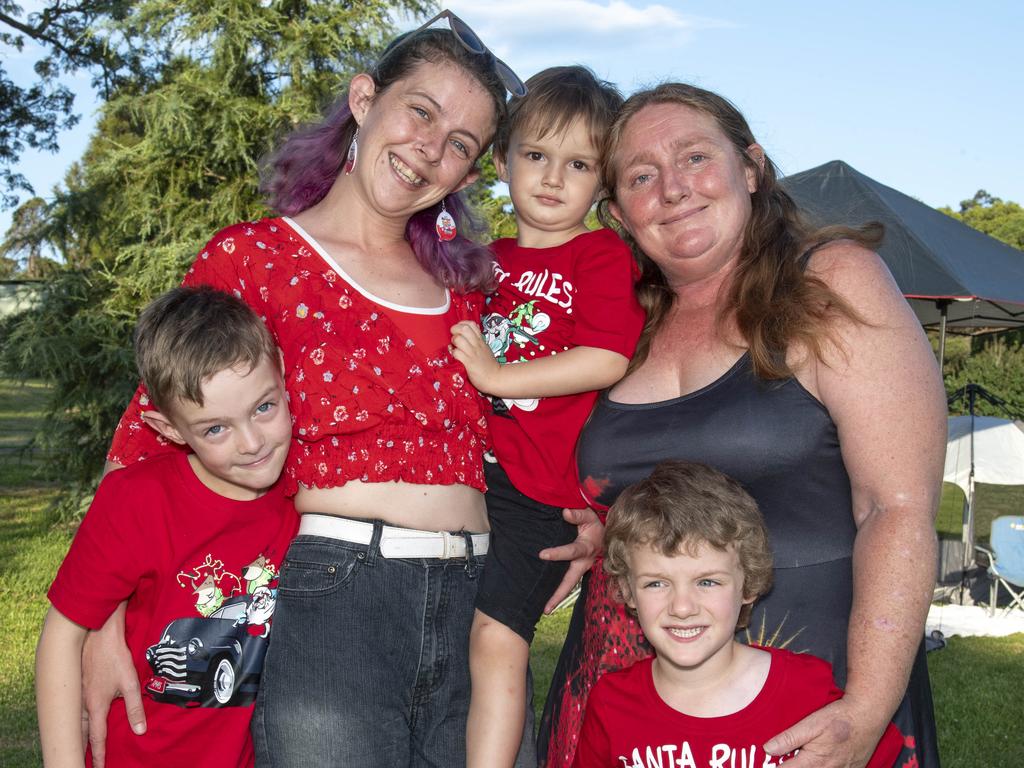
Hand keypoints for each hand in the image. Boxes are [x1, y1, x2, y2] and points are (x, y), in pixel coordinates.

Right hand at [82, 602, 145, 767]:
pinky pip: (74, 708)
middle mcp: (83, 703)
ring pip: (74, 722)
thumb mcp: (130, 683)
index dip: (99, 755)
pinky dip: (75, 720)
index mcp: (96, 706)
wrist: (98, 634)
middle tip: (83, 761)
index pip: (97, 737)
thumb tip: (140, 731)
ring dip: (77, 735)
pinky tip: (78, 719)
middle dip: (82, 749)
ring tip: (79, 747)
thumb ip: (134, 708)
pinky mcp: (78, 684)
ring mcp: (78, 693)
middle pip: (80, 733)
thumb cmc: (115, 658)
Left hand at [450, 320, 500, 393]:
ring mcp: (472, 353)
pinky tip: (455, 356)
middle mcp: (476, 344)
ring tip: (454, 347)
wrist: (495, 378)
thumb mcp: (485, 348)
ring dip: (453, 342)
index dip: (462, 324)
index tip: (459, 330)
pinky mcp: (468, 362)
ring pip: (458, 339)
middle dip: (455, 330)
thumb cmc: (489, 365)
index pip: (471, 324)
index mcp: (480, 340)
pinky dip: (453, 353)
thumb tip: (468, 334)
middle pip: (464, 328)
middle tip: (454, 337)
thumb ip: (477, 341)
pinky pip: (457, 353)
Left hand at [539, 507, 604, 612]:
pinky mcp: (578, 571)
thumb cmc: (595, 524)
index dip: (557, 554)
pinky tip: (548, 599)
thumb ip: (578, 514)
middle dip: (558, 594)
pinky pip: (568, 582)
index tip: (542, 554)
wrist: (606, 534)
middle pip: (570, 581)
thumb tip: (565, 513)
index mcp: (586, 548)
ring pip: (569, 586)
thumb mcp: (589, 516)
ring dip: (558, 597)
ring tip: (546, 610)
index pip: (571, 552)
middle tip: (546, 608)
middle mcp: (583, 563)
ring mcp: (581, 569)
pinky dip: (560, 592)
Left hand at [764, 695, 885, 767]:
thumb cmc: (840, 718)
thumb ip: (789, 738)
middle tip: (783, 759)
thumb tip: (768, 749)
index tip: (765, 764)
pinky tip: (816, 761)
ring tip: (798, 759)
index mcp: (814, 762)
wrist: (868, 717)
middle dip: (789, 767)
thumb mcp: (812, 724)